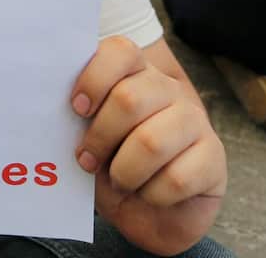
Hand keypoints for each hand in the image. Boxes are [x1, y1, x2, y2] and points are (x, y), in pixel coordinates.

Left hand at [72, 37, 226, 255]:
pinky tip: (149, 194)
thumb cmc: (111, 167)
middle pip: (128, 99)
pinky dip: (152, 195)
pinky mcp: (215, 157)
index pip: (120, 51)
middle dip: (100, 137)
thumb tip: (50, 112)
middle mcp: (167, 89)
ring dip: (124, 172)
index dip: (94, 78)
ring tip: (119, 181)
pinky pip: (177, 178)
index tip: (76, 108)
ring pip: (151, 142)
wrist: (150, 213)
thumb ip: (75, 120)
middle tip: (87, 160)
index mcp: (133, 74)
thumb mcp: (87, 140)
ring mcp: (195, 120)